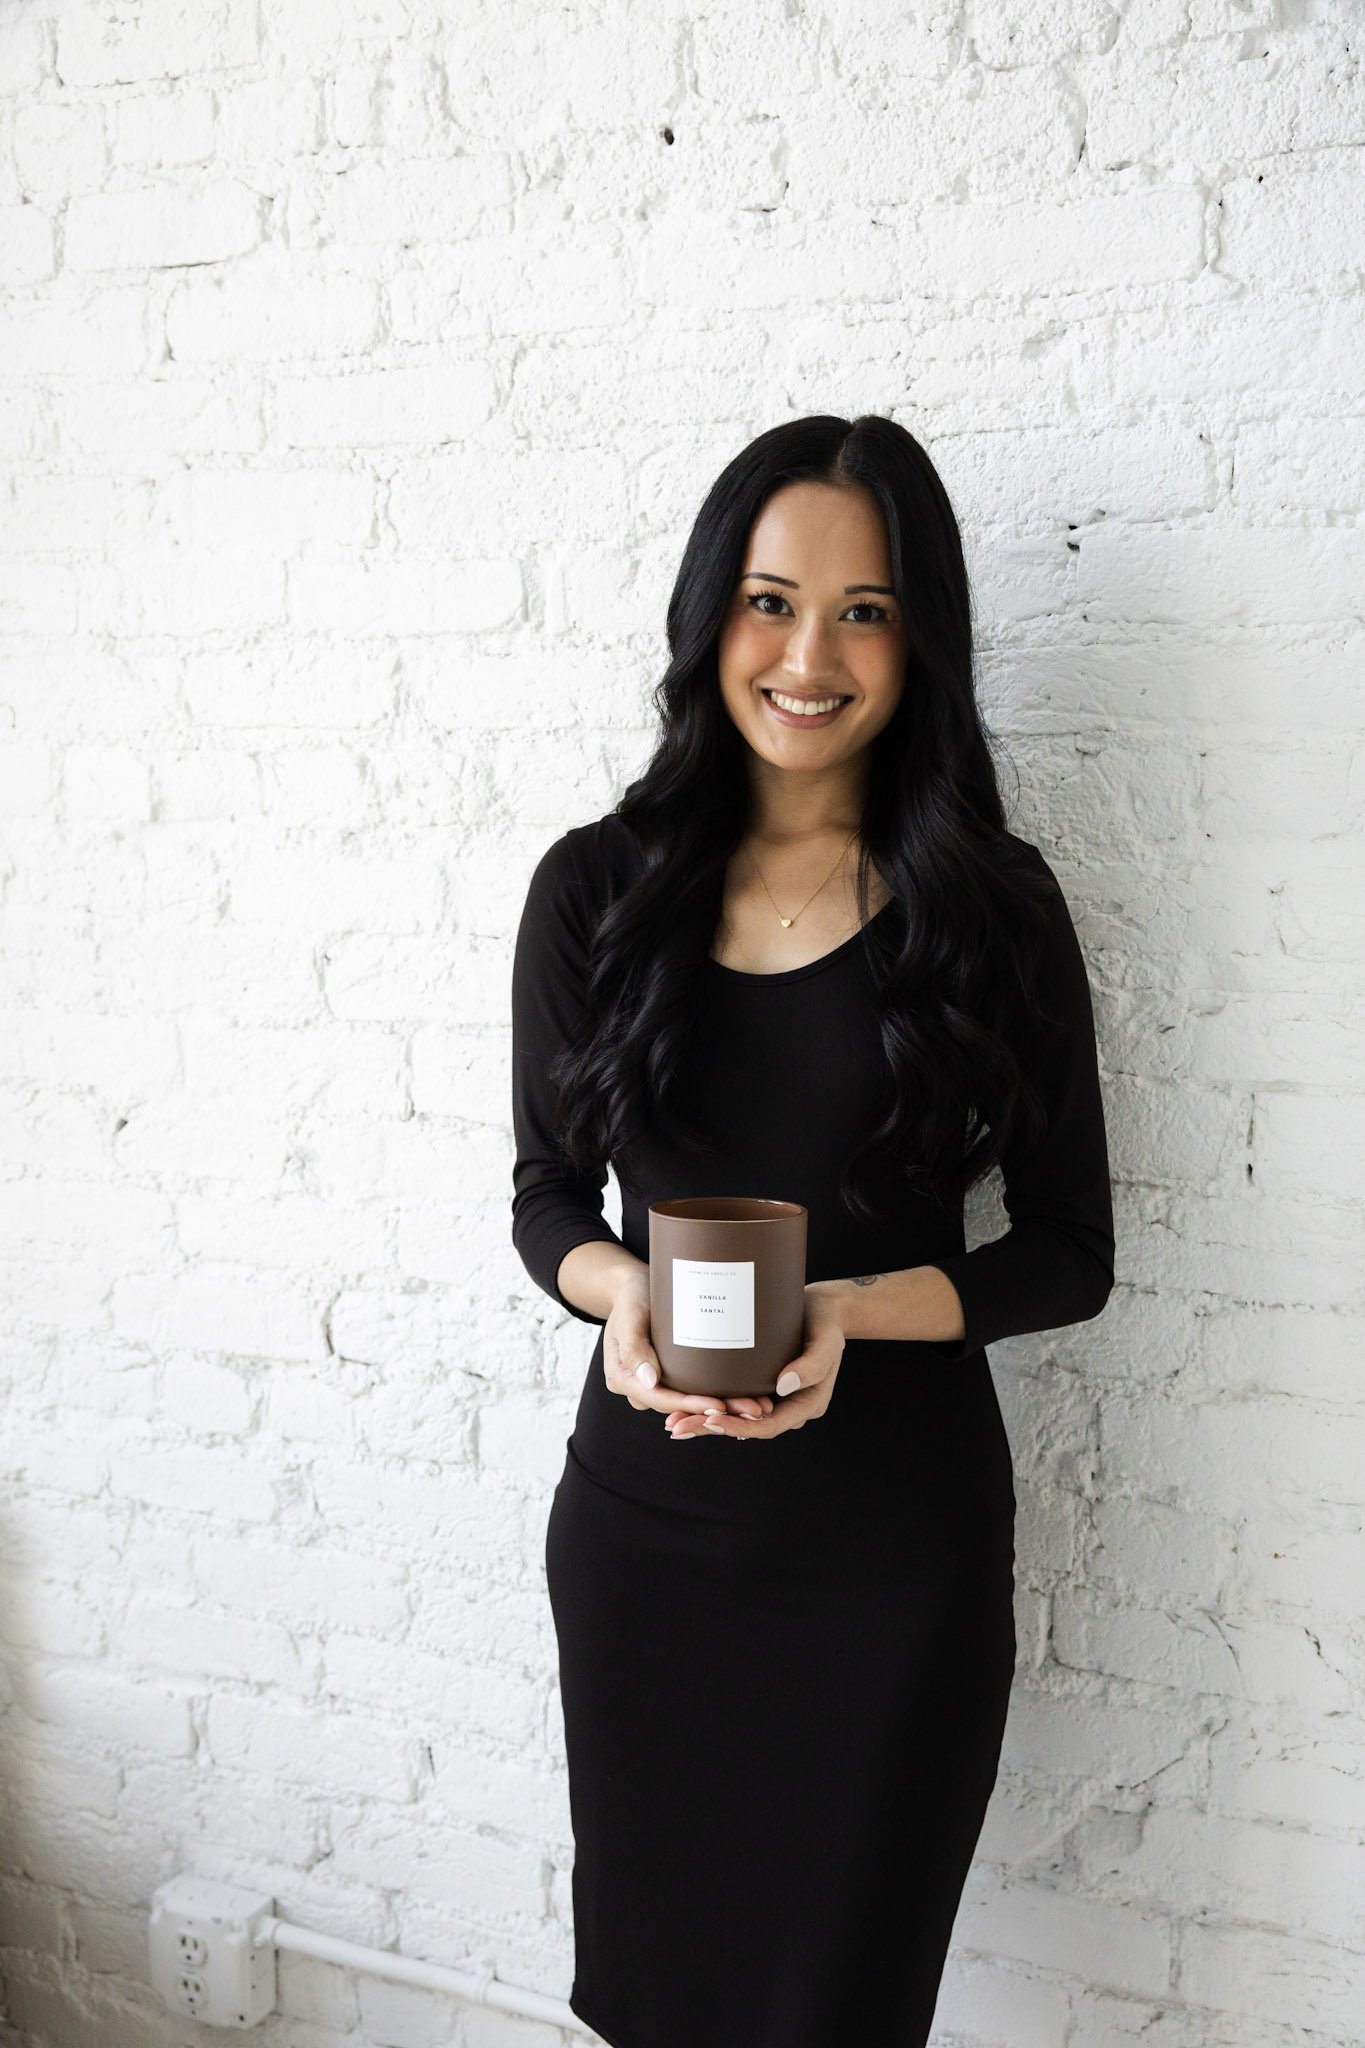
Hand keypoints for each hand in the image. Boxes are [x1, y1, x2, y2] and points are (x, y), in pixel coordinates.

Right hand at [602, 1269, 775, 1427]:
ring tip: (758, 1408)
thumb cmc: (631, 1296)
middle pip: (679, 1405)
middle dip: (715, 1411)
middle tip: (754, 1411)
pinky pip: (692, 1390)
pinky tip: (747, 1396)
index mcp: (622, 1377)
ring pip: (688, 1402)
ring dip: (723, 1407)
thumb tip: (649, 1380)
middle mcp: (638, 1386)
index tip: (719, 1406)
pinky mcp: (669, 1376)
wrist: (634, 1287)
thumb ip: (635, 1346)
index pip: (659, 1398)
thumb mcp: (629, 1314)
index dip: (689, 1405)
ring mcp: (654, 1383)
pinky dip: (717, 1394)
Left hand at [665, 1287, 845, 1440]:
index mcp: (806, 1405)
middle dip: (710, 1429)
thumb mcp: (827, 1342)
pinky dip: (711, 1404)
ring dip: (705, 1422)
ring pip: (736, 1417)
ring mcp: (773, 1398)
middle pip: (746, 1427)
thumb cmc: (827, 1324)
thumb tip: (783, 1386)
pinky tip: (685, 1403)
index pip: (768, 1426)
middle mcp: (788, 1407)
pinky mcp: (760, 1384)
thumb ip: (811, 1366)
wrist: (825, 1310)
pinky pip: (734, 1400)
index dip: (738, 1426)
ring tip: (673, 1423)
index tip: (711, 1420)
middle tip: (676, 1428)